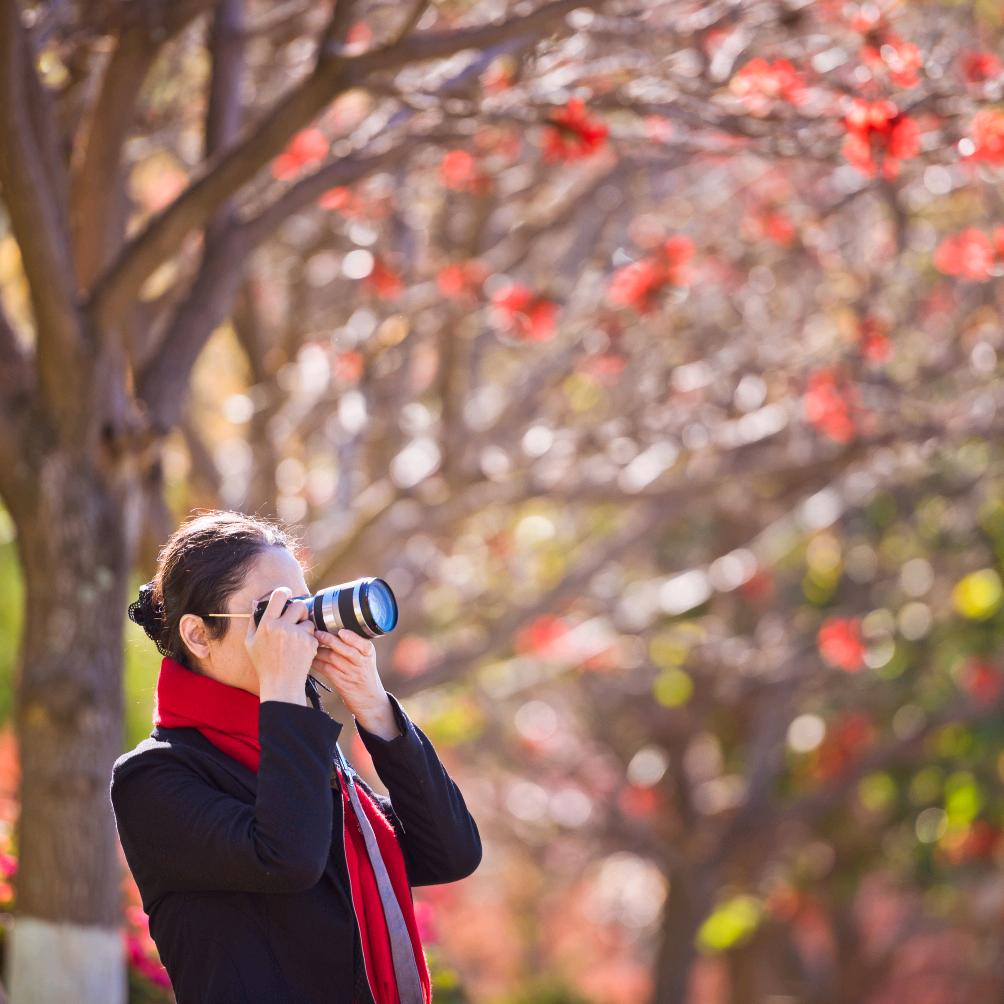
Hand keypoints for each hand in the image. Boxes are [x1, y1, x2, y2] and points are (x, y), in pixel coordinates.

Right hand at [246, 587, 317, 704]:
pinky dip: (309, 641)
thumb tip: (255, 602)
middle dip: (299, 611)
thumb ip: (253, 621)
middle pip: (299, 605)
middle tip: (297, 619)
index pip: (279, 595)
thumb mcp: (251, 643)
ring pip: (308, 621)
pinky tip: (300, 651)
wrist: (281, 683)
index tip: (288, 594)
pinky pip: (313, 634)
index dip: (285, 592)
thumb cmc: (264, 664)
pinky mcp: (309, 643)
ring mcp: (297, 635)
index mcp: (267, 624)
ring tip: (296, 641)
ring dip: (304, 628)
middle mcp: (282, 627)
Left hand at [311, 628, 388, 721]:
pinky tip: (310, 658)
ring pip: (333, 658)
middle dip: (329, 640)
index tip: (342, 632)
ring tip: (309, 643)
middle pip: (345, 650)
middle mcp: (361, 663)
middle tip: (317, 633)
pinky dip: (316, 662)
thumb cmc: (365, 674)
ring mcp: (351, 673)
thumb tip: (334, 630)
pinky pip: (326, 669)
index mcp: (369, 653)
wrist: (369, 699)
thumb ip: (355, 645)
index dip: (352, 638)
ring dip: (319, 650)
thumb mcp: (367, 658)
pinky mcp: (341, 683)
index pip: (364, 644)